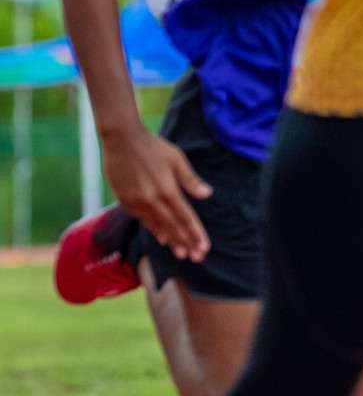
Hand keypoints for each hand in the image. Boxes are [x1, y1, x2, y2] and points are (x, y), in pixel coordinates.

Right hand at [101, 127, 211, 261]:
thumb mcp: (176, 158)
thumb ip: (190, 180)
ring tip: (181, 252)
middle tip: (196, 257)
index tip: (204, 247)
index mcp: (166, 189)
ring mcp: (136, 201)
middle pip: (172, 225)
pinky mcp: (124, 199)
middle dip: (185, 242)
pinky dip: (153, 229)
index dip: (195, 233)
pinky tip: (162, 238)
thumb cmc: (153, 147)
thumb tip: (207, 194)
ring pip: (156, 225)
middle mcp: (151, 199)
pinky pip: (142, 219)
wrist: (121, 139)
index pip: (185, 217)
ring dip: (171, 239)